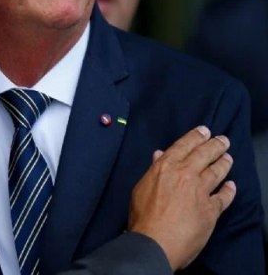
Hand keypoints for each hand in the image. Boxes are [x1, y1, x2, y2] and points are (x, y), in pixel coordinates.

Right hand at [128, 125, 235, 270]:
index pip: (184, 145)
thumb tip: (159, 155)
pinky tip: (231, 186)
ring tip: (228, 158)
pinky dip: (229, 190)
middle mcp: (185, 174)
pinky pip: (224, 196)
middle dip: (215, 145)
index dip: (196, 136)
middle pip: (205, 154)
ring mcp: (200, 191)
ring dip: (224, 163)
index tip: (205, 131)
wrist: (154, 242)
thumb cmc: (143, 216)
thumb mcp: (141, 188)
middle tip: (223, 140)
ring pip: (217, 172)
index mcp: (165, 167)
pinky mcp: (211, 210)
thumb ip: (153, 170)